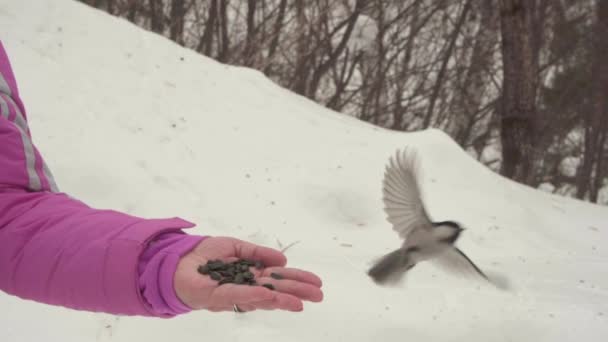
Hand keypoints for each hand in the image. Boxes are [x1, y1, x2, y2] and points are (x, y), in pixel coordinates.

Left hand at [174, 236, 322, 311]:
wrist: (176, 261)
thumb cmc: (204, 256)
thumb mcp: (236, 246)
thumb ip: (258, 253)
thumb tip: (282, 259)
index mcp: (251, 275)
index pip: (279, 278)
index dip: (297, 280)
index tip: (316, 282)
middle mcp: (245, 287)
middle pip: (275, 290)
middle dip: (297, 292)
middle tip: (318, 295)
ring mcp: (232, 294)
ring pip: (260, 298)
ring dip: (281, 299)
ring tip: (299, 302)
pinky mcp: (215, 298)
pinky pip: (236, 296)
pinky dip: (252, 295)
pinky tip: (268, 295)